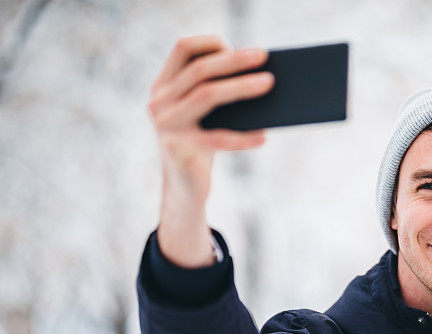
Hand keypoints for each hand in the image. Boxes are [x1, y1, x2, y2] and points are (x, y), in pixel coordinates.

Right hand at [148, 34, 274, 206]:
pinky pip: (218, 139)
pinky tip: (263, 136)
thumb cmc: (203, 144)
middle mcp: (159, 102)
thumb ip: (217, 91)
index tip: (242, 47)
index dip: (212, 43)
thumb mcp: (206, 115)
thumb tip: (260, 72)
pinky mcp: (178, 151)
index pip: (183, 48)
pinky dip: (244, 137)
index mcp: (163, 86)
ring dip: (242, 87)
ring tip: (270, 85)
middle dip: (235, 60)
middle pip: (199, 70)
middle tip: (265, 58)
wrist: (185, 188)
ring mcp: (166, 126)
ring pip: (207, 95)